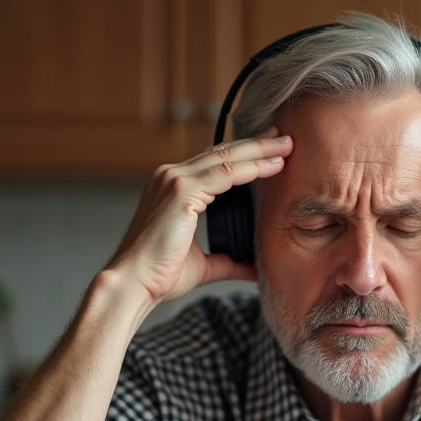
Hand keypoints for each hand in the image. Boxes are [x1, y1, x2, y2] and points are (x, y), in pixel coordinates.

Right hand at [108, 128, 292, 304]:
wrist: (134, 284)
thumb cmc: (160, 275)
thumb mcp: (203, 265)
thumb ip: (228, 262)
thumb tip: (253, 269)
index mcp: (172, 188)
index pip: (213, 162)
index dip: (243, 154)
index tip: (270, 150)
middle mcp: (170, 177)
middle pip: (222, 152)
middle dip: (256, 144)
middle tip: (284, 137)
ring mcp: (174, 181)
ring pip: (226, 157)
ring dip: (259, 151)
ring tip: (287, 146)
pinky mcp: (181, 191)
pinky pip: (225, 173)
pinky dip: (251, 168)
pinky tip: (273, 166)